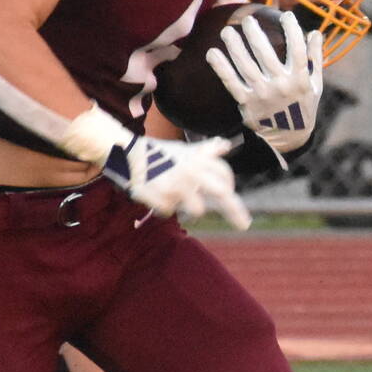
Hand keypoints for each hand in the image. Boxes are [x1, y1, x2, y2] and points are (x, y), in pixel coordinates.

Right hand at [103, 134, 249, 229]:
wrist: (127, 154)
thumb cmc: (159, 154)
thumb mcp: (183, 149)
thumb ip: (206, 150)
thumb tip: (225, 145)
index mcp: (198, 159)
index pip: (224, 174)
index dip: (229, 184)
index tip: (229, 193)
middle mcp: (192, 171)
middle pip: (223, 193)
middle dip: (235, 211)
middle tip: (244, 225)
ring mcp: (178, 185)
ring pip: (196, 210)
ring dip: (186, 207)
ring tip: (171, 194)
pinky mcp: (162, 197)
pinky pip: (170, 211)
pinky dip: (163, 207)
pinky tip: (154, 195)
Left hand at [206, 15, 321, 154]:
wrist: (288, 137)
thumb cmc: (302, 106)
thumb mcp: (315, 85)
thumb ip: (315, 59)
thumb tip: (317, 32)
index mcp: (300, 79)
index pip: (297, 49)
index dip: (293, 30)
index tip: (288, 16)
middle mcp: (281, 85)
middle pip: (266, 54)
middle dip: (254, 33)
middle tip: (247, 20)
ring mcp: (263, 94)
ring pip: (246, 65)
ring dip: (235, 46)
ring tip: (227, 31)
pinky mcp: (247, 103)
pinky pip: (231, 82)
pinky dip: (221, 67)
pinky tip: (212, 53)